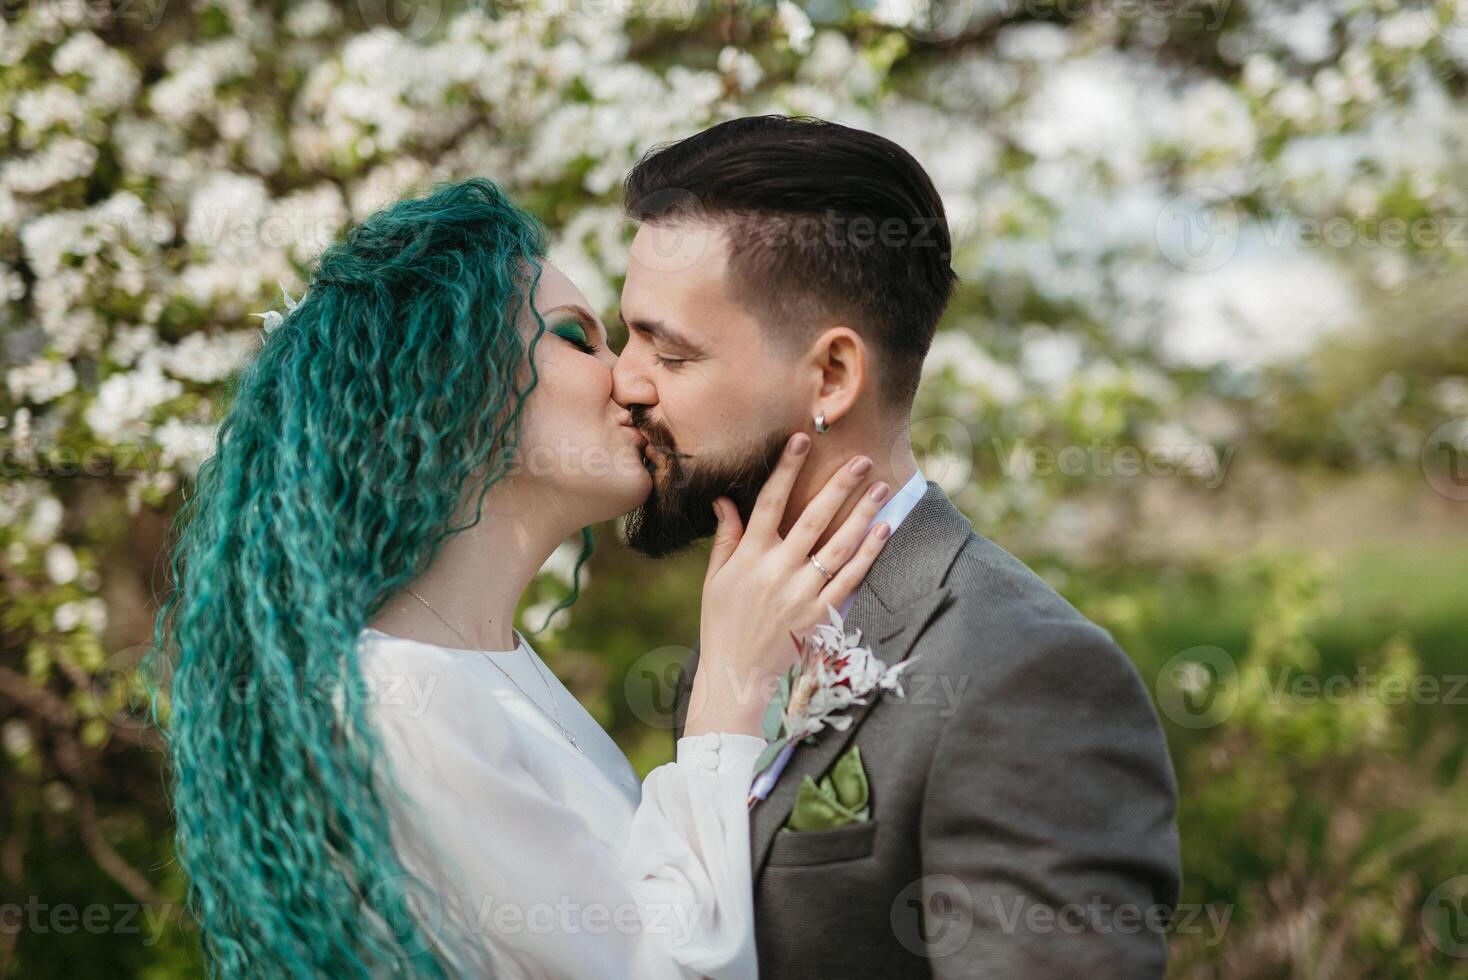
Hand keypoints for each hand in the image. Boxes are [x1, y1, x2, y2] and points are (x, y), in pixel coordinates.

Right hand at [686, 432, 893, 737]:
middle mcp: (776, 570)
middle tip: (861, 459)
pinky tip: (882, 529)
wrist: (736, 674)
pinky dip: (868, 553)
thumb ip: (726, 538)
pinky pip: (850, 578)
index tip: (801, 440)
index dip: (786, 470)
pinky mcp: (821, 615)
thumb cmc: (722, 623)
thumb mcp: (715, 579)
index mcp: (748, 556)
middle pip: (813, 518)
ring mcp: (801, 593)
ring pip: (838, 545)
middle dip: (838, 486)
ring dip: (862, 513)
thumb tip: (723, 500)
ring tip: (881, 487)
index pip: (768, 502)